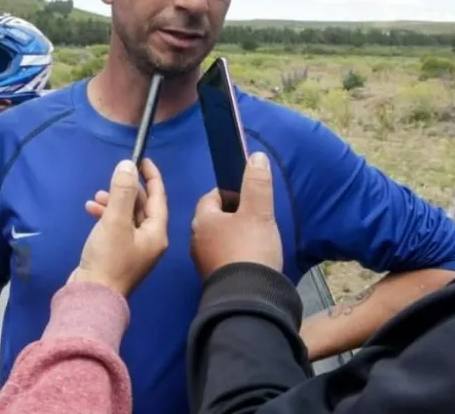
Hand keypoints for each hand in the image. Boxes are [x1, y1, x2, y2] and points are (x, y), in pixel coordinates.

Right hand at [69, 158, 168, 296]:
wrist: (92, 296)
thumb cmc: (108, 258)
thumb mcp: (115, 221)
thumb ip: (122, 191)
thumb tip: (127, 165)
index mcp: (156, 233)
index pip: (158, 197)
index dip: (151, 176)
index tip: (141, 159)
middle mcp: (150, 241)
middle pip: (142, 207)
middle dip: (126, 190)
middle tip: (112, 178)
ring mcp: (134, 249)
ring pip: (127, 216)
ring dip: (113, 203)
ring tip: (96, 197)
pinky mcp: (119, 255)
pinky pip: (117, 227)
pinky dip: (106, 216)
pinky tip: (91, 211)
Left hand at [190, 151, 282, 278]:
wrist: (248, 298)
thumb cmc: (250, 249)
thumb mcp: (258, 212)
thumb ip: (257, 184)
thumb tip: (256, 157)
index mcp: (202, 219)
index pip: (212, 196)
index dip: (232, 194)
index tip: (250, 199)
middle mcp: (196, 239)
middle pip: (214, 218)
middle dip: (232, 215)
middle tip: (255, 218)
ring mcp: (202, 261)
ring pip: (217, 239)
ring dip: (232, 236)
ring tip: (255, 238)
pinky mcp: (213, 279)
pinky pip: (222, 258)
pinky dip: (233, 254)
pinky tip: (249, 259)